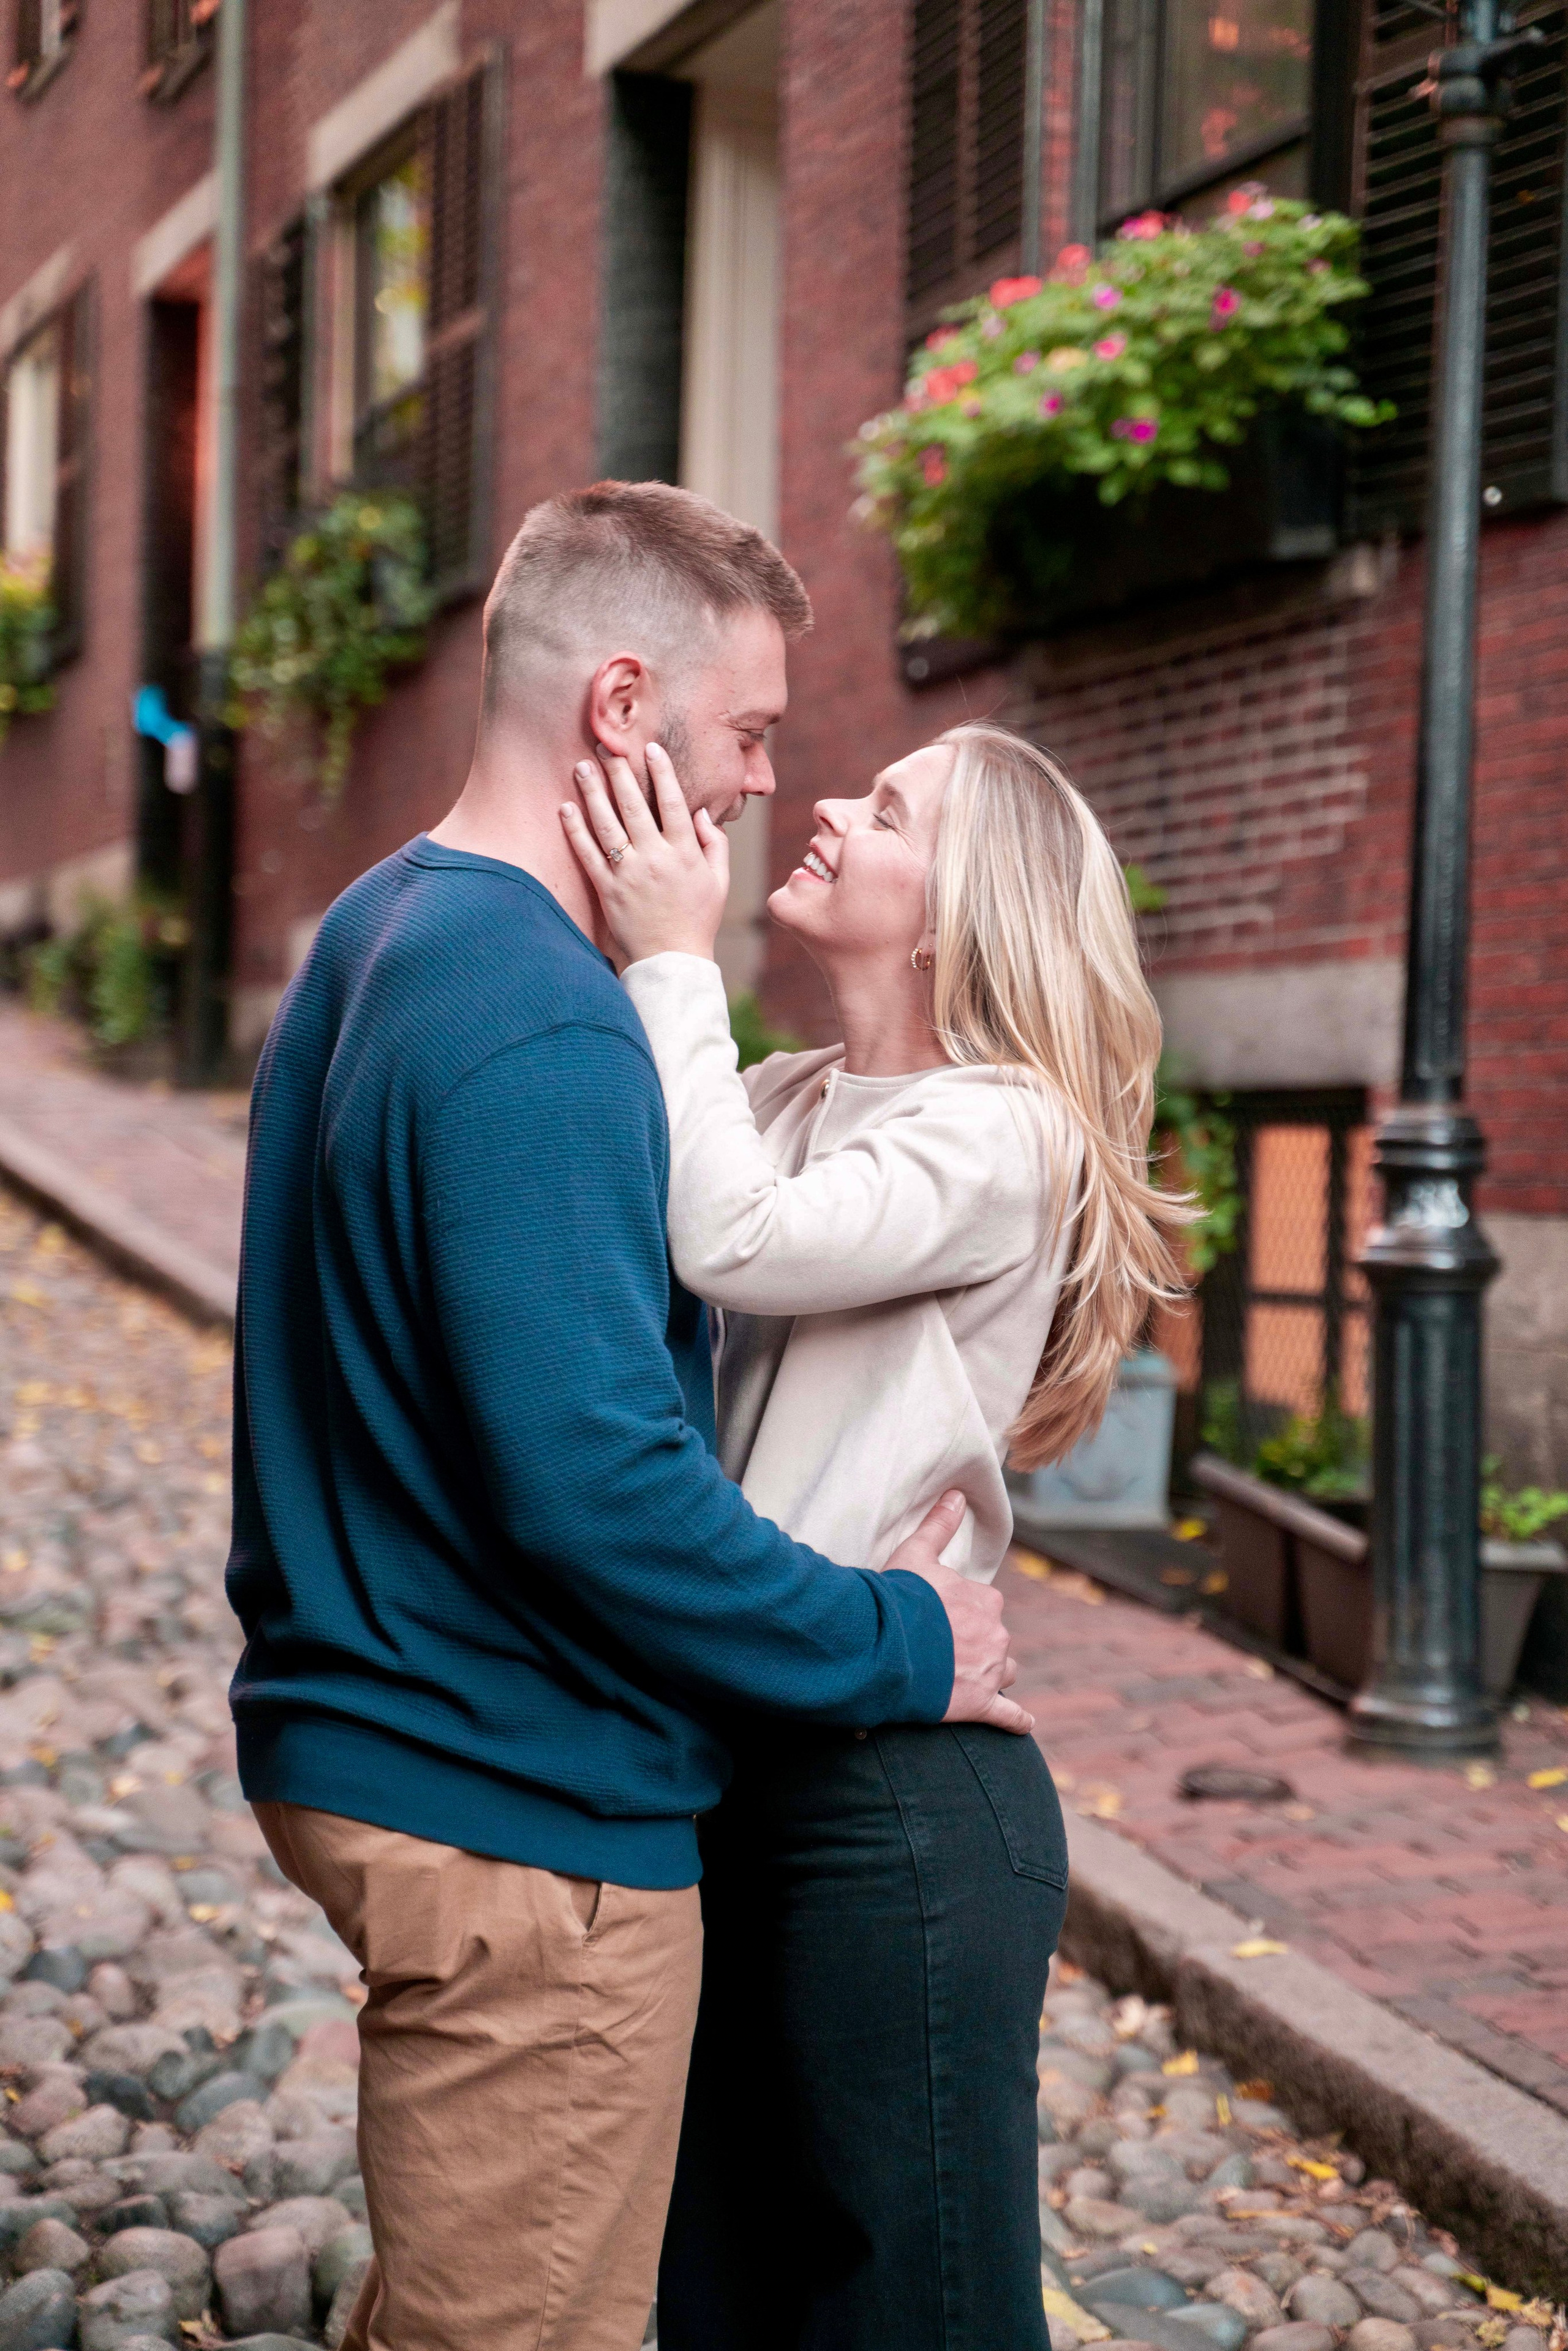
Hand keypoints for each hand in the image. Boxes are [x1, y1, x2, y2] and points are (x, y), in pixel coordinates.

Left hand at [559, 742, 729, 963]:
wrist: (672, 961)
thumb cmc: (698, 919)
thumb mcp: (719, 881)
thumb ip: (715, 844)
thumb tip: (701, 813)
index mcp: (684, 853)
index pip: (672, 803)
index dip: (661, 773)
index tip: (650, 747)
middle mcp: (655, 859)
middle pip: (633, 806)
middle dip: (619, 772)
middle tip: (606, 747)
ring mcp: (628, 874)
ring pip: (606, 824)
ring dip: (592, 792)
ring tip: (581, 767)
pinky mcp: (607, 890)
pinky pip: (587, 854)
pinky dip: (575, 830)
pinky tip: (565, 808)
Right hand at [883, 1492, 1034, 1734]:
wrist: (886, 1648)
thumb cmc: (898, 1598)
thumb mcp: (915, 1554)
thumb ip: (938, 1524)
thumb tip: (957, 1493)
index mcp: (985, 1600)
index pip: (983, 1606)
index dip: (960, 1612)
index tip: (937, 1617)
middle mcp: (996, 1634)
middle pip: (995, 1639)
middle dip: (976, 1643)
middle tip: (942, 1648)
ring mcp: (990, 1671)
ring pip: (1004, 1672)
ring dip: (992, 1674)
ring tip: (968, 1677)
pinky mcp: (980, 1704)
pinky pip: (1009, 1714)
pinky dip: (1017, 1719)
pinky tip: (1024, 1723)